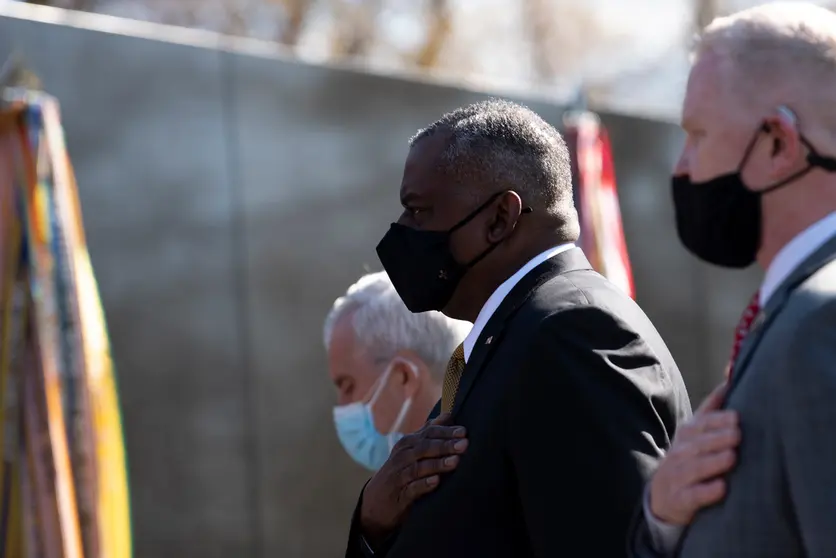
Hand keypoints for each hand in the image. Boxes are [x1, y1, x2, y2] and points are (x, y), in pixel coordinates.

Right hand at [359, 413, 467, 544]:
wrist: (376, 501)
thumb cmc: (401, 471)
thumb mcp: (412, 450)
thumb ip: (429, 432)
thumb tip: (448, 414)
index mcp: (408, 444)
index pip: (428, 433)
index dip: (446, 432)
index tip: (463, 432)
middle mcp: (402, 456)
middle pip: (424, 448)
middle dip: (445, 445)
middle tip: (464, 444)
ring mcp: (399, 476)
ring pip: (419, 467)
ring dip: (437, 464)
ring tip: (455, 462)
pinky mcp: (399, 495)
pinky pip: (411, 488)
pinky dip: (423, 485)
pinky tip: (436, 482)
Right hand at [649, 381, 740, 524]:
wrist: (662, 496)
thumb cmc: (687, 459)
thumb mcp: (694, 432)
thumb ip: (711, 409)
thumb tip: (729, 378)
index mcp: (687, 435)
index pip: (701, 424)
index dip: (717, 421)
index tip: (736, 418)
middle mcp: (680, 453)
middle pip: (699, 444)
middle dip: (717, 439)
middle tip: (737, 435)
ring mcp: (678, 476)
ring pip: (695, 468)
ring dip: (713, 462)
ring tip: (731, 457)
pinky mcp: (681, 499)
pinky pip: (693, 495)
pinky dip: (707, 492)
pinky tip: (721, 488)